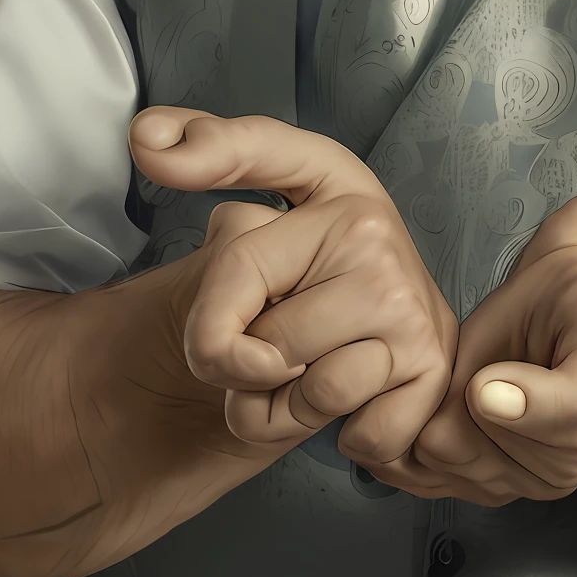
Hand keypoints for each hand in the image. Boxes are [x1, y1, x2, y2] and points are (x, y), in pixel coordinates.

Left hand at [129, 109, 458, 465]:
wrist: (391, 337)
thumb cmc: (310, 285)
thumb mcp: (263, 213)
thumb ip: (210, 162)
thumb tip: (148, 138)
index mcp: (330, 178)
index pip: (252, 163)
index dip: (199, 156)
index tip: (142, 142)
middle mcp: (374, 227)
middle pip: (261, 333)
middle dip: (246, 368)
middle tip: (272, 346)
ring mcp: (410, 299)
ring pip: (313, 390)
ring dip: (291, 413)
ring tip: (307, 375)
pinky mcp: (434, 367)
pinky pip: (362, 433)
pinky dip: (349, 437)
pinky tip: (355, 399)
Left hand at [365, 189, 576, 504]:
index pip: (574, 412)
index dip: (524, 404)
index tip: (482, 386)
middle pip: (487, 436)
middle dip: (458, 385)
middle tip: (478, 340)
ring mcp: (546, 474)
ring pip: (452, 454)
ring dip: (440, 407)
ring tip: (471, 362)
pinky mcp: (512, 487)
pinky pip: (438, 473)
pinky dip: (429, 435)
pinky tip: (447, 395)